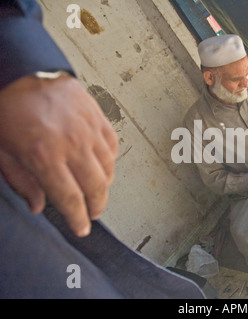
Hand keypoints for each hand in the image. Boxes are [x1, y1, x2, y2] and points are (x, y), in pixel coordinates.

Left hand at [0, 75, 118, 236]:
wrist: (22, 69)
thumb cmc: (7, 105)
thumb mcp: (2, 149)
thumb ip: (21, 181)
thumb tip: (37, 205)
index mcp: (45, 155)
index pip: (71, 198)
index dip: (78, 218)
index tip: (82, 228)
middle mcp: (72, 145)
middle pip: (96, 187)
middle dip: (96, 206)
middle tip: (93, 213)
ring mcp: (89, 130)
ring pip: (108, 168)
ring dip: (105, 185)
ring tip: (98, 192)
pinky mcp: (97, 117)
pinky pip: (112, 145)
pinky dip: (111, 160)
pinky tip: (104, 166)